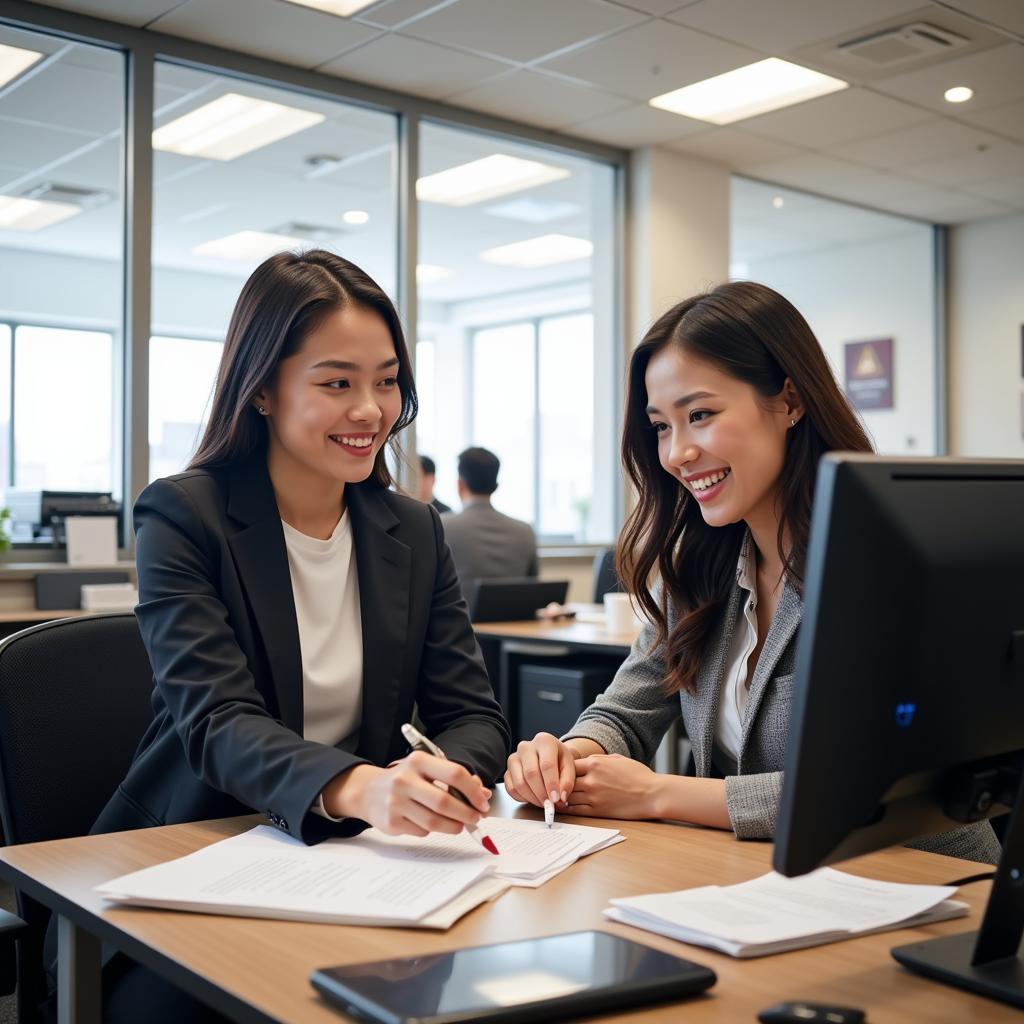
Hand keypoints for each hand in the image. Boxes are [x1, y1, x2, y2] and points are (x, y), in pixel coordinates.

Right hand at [326, 752, 490, 836]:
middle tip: (476, 818)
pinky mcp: (391, 822)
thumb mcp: (427, 770)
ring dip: (454, 826)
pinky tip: (431, 823)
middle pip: (445, 801)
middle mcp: (405, 779)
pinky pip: (422, 831)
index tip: (482, 802)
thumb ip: (454, 780)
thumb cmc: (405, 779)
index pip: (454, 774)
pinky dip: (433, 830)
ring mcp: (396, 802)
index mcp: (418, 761)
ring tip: (460, 825)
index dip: (473, 791)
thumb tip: (483, 794)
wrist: (368, 791)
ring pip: (434, 822)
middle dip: (466, 813)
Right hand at [504, 732, 577, 807]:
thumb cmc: (559, 760)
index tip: (556, 799)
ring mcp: (514, 758)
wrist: (548, 756)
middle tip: (551, 805)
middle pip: (531, 774)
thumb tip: (560, 797)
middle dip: (542, 794)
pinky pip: (511, 789)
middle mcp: (526, 747)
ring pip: (519, 783)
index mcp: (544, 741)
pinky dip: (523, 798)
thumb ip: (568, 781)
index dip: (551, 784)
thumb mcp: (569, 766)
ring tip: (544, 803)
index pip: (547, 764)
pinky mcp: (507, 770)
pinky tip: (533, 798)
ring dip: (533, 798)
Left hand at [563, 753, 662, 819]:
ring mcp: (593, 796)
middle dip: (560, 783)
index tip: (562, 771)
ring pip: (567, 796)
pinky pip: (576, 810)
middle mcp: (591, 779)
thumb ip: (599, 759)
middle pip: (565, 781)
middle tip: (554, 786)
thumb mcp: (618, 758)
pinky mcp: (597, 811)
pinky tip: (566, 807)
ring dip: (562, 796)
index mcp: (595, 763)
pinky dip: (568, 808)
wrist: (652, 794)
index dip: (564, 768)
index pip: (569, 765)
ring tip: (557, 797)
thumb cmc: (638, 775)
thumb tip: (586, 761)